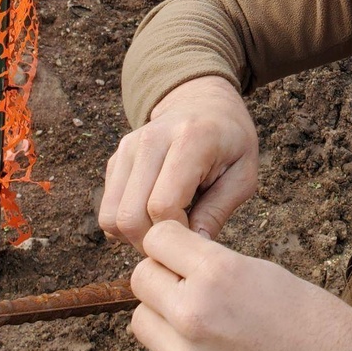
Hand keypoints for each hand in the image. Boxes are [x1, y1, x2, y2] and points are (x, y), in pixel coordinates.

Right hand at [100, 76, 257, 249]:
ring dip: (135, 237)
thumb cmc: (231, 143)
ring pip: (111, 217)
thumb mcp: (244, 175)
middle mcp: (151, 140)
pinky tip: (153, 215)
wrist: (205, 105)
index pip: (163, 205)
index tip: (197, 236)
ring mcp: (128, 147)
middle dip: (152, 243)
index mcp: (190, 139)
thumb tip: (193, 245)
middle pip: (129, 216)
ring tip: (166, 229)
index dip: (177, 234)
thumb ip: (219, 210)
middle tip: (178, 242)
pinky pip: (107, 209)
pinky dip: (126, 224)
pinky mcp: (115, 158)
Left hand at [131, 222, 351, 350]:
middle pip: (140, 278)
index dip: (170, 242)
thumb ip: (209, 264)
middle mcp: (195, 312)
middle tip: (186, 284)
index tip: (180, 250)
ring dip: (161, 316)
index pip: (157, 238)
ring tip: (198, 321)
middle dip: (161, 277)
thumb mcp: (258, 270)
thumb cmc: (304, 318)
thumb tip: (169, 261)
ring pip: (142, 320)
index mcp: (218, 272)